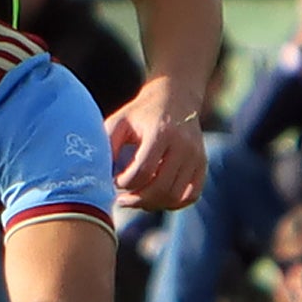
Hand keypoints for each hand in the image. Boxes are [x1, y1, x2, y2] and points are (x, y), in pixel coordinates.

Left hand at [105, 79, 203, 212]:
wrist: (175, 98)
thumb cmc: (140, 113)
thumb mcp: (119, 122)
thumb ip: (108, 146)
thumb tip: (99, 176)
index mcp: (161, 133)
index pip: (142, 172)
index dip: (124, 183)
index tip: (114, 180)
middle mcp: (184, 146)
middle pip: (161, 188)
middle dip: (137, 199)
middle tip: (121, 199)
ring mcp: (196, 156)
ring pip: (175, 196)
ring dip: (152, 203)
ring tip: (135, 198)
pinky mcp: (202, 165)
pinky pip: (190, 195)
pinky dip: (172, 203)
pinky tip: (155, 197)